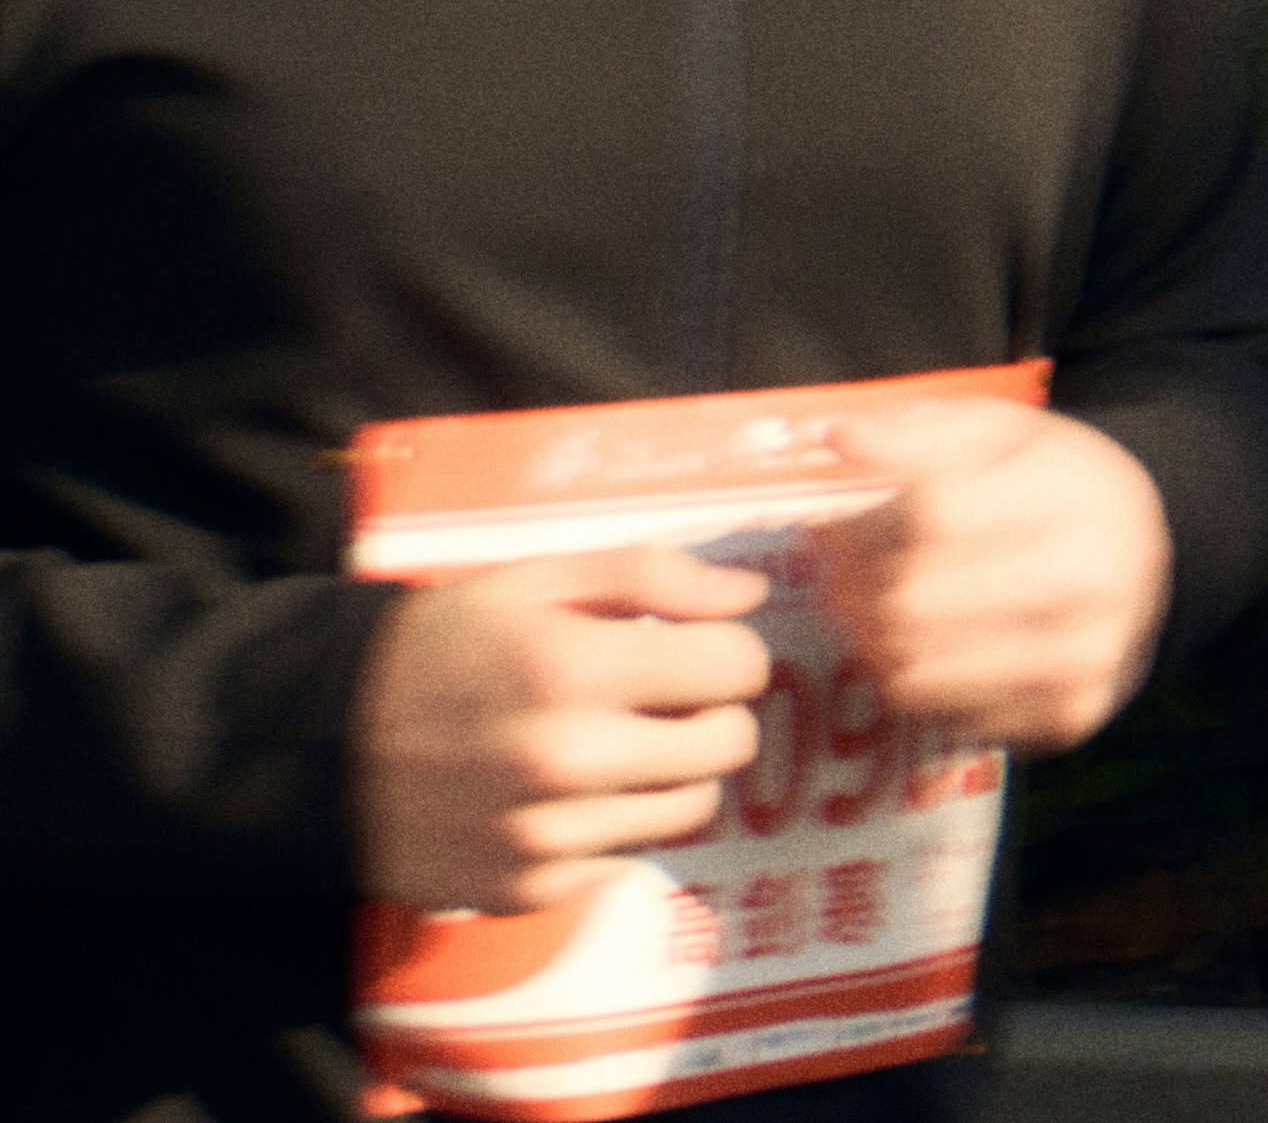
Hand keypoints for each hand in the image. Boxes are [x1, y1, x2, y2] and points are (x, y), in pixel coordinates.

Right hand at [354, 547, 773, 917]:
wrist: (320, 744)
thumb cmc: (439, 647)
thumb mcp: (535, 581)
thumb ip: (652, 577)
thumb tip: (747, 596)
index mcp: (574, 670)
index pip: (738, 668)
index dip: (726, 651)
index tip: (696, 650)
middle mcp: (567, 762)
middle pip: (728, 745)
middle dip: (711, 713)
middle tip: (664, 699)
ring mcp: (546, 836)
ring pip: (690, 808)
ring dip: (671, 773)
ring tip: (615, 744)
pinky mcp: (526, 889)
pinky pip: (626, 858)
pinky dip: (614, 826)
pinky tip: (565, 793)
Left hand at [821, 402, 1172, 758]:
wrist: (1158, 550)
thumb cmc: (1061, 483)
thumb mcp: (1005, 432)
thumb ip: (921, 431)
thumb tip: (842, 437)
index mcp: (1072, 496)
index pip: (934, 518)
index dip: (864, 526)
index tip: (837, 527)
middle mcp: (1089, 580)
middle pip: (914, 604)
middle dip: (858, 592)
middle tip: (845, 579)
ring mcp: (1085, 657)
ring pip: (917, 673)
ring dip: (878, 646)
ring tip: (879, 613)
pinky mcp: (1071, 715)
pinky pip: (947, 718)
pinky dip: (925, 687)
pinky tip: (935, 649)